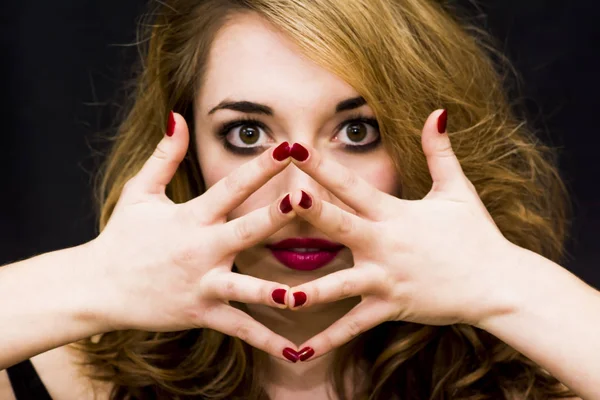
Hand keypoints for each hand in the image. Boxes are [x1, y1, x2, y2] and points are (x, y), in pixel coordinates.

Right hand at [87, 112, 298, 360]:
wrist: (97, 287)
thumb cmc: (122, 236)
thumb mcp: (140, 191)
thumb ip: (164, 155)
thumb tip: (176, 116)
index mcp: (191, 217)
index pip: (231, 187)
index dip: (260, 167)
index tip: (289, 147)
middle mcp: (201, 249)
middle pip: (246, 231)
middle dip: (277, 217)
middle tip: (308, 201)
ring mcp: (202, 284)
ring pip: (247, 289)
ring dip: (277, 292)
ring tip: (308, 294)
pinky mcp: (202, 313)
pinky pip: (239, 328)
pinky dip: (267, 341)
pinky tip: (296, 351)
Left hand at [284, 109, 516, 359]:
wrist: (498, 283)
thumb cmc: (476, 234)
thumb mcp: (457, 189)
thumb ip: (440, 151)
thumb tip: (438, 111)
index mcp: (394, 214)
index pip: (353, 185)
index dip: (324, 166)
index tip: (296, 148)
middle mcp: (385, 245)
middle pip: (341, 226)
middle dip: (311, 213)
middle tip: (282, 200)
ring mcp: (386, 279)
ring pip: (340, 286)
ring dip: (309, 290)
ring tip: (276, 294)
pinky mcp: (390, 308)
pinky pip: (355, 326)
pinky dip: (330, 339)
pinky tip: (302, 352)